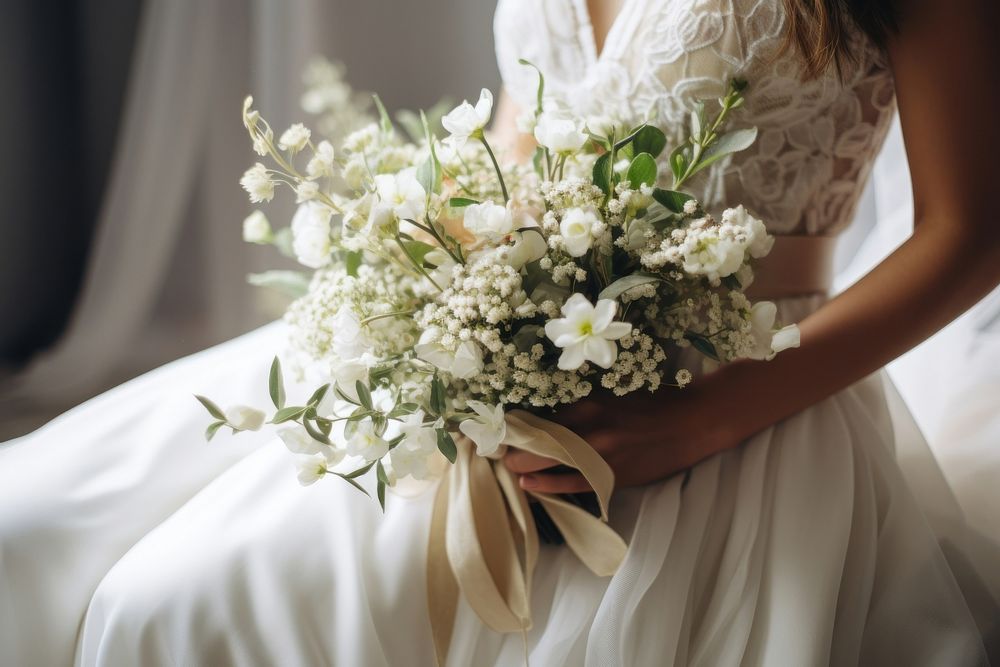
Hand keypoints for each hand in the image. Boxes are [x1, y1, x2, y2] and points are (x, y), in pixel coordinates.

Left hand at [503, 374, 737, 493]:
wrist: (693, 423)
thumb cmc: (651, 403)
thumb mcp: (612, 393)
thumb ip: (580, 402)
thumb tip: (544, 409)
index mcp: (589, 405)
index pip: (539, 416)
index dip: (513, 423)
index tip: (495, 425)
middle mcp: (591, 431)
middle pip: (537, 443)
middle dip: (513, 448)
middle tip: (495, 449)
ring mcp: (601, 458)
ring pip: (550, 466)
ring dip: (524, 468)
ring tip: (508, 467)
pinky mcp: (613, 478)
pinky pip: (572, 486)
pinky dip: (548, 487)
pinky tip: (530, 486)